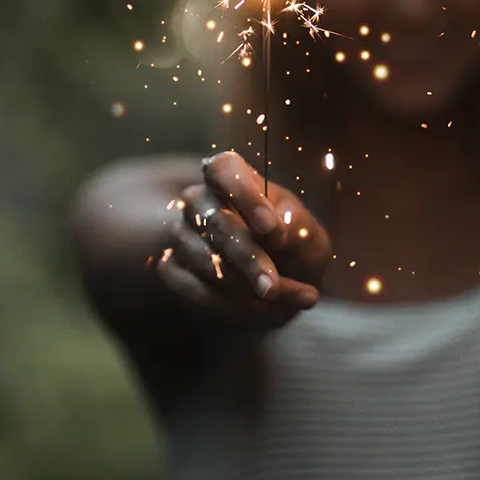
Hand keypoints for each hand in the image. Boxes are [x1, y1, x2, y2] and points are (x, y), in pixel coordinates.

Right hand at [156, 152, 330, 331]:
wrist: (279, 284)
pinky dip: (229, 306)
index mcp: (235, 176)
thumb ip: (295, 228)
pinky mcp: (171, 268)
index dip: (244, 196)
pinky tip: (261, 310)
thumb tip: (274, 231)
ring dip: (244, 288)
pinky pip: (193, 289)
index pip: (224, 169)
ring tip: (284, 301)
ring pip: (206, 262)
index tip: (269, 226)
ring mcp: (181, 234)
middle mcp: (200, 199)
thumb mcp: (307, 234)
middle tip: (273, 287)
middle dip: (249, 258)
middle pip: (217, 222)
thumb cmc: (295, 247)